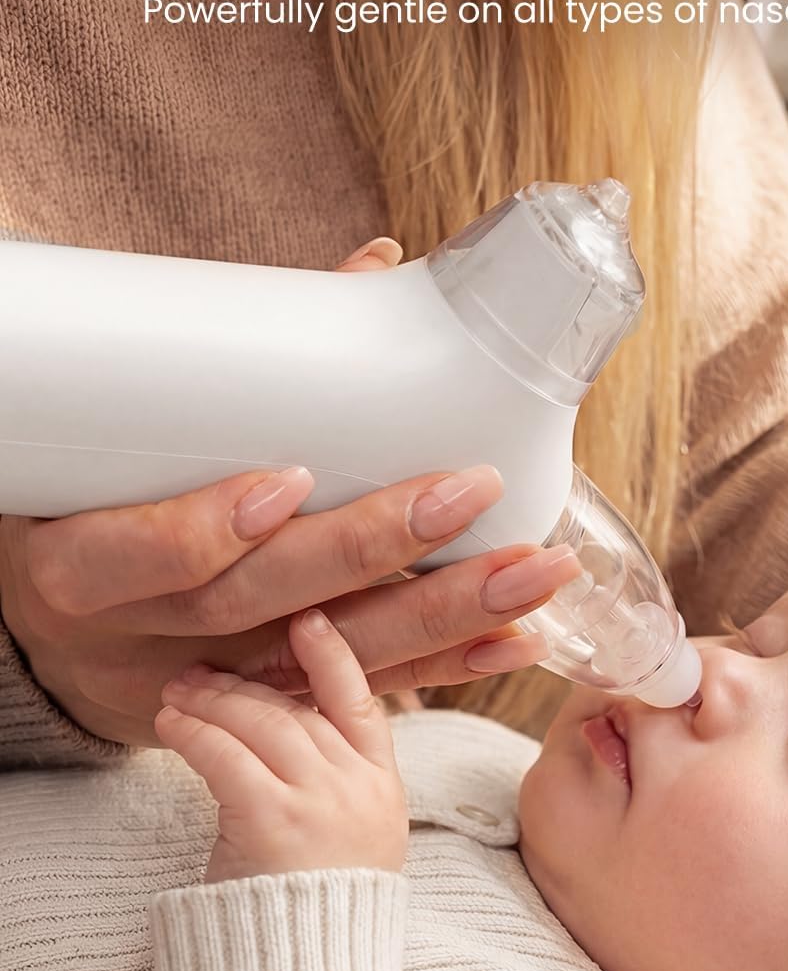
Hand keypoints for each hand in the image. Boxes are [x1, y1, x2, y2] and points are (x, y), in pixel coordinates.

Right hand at [0, 236, 580, 746]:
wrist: (76, 626)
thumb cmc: (99, 504)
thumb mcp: (121, 445)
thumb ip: (240, 365)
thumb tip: (374, 262)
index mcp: (77, 571)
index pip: (133, 558)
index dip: (205, 529)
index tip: (291, 477)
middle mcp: (141, 640)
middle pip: (255, 606)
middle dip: (368, 553)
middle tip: (465, 494)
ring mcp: (210, 684)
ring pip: (327, 660)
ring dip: (441, 617)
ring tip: (529, 575)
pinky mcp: (269, 708)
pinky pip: (363, 694)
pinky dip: (446, 665)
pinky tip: (516, 640)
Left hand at [156, 607, 408, 882]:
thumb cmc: (319, 923)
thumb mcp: (356, 848)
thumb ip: (338, 791)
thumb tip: (296, 735)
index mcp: (384, 791)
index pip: (362, 705)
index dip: (336, 656)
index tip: (309, 620)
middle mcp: (357, 787)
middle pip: (295, 710)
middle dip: (242, 686)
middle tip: (200, 675)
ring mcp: (318, 801)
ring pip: (259, 722)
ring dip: (210, 702)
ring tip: (176, 697)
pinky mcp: (270, 819)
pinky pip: (224, 754)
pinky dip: (192, 732)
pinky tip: (171, 725)